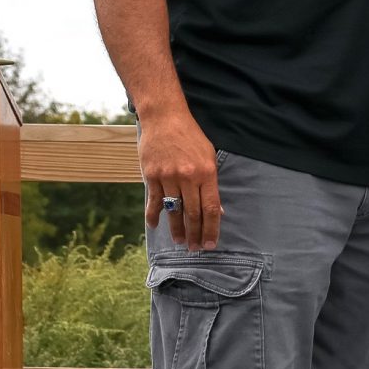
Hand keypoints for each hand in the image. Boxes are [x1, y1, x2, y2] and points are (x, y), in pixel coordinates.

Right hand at [139, 107, 219, 248]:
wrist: (165, 118)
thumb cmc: (191, 137)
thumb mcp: (209, 156)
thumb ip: (212, 184)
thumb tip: (217, 210)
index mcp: (206, 173)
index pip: (211, 208)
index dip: (211, 228)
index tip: (210, 244)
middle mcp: (188, 177)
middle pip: (193, 213)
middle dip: (195, 234)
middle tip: (195, 249)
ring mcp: (168, 177)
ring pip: (173, 210)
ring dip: (176, 229)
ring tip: (180, 242)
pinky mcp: (151, 175)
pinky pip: (153, 200)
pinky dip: (153, 215)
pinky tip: (155, 226)